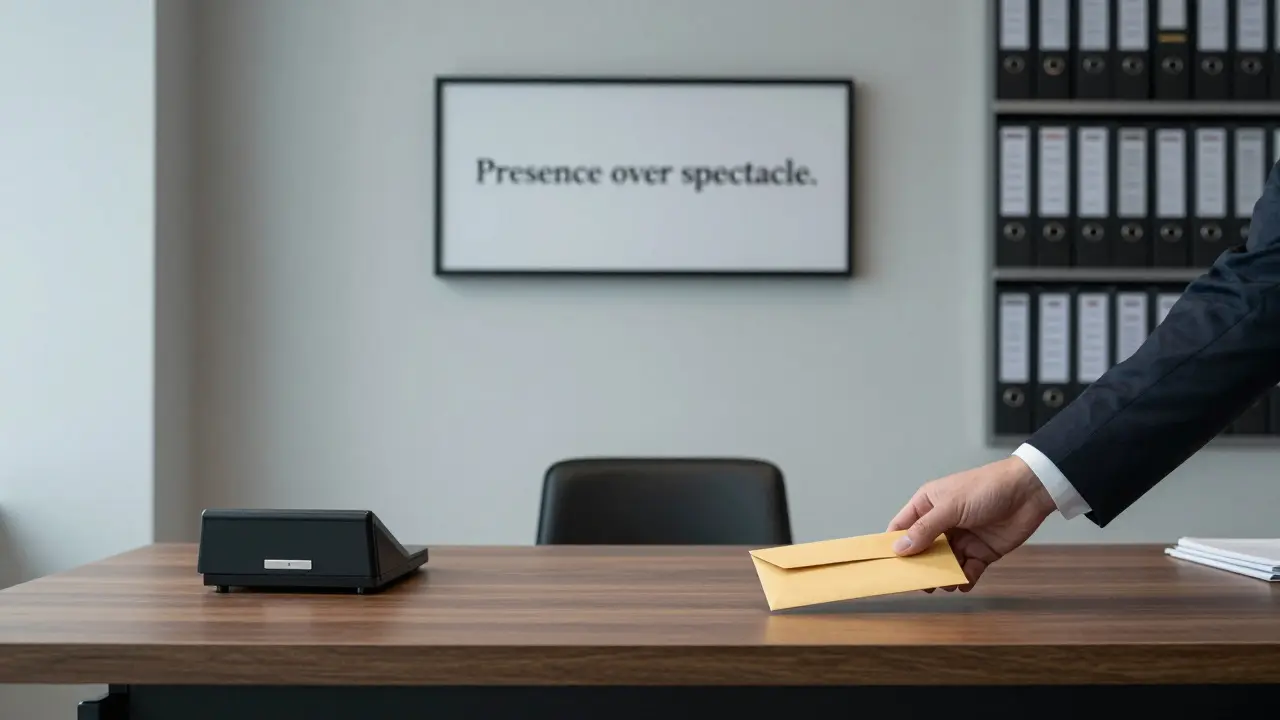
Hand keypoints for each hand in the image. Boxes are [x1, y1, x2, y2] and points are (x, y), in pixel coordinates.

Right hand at [886, 456, 1055, 591]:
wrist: (1028, 492)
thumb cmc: (986, 489)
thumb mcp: (951, 507)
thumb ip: (925, 529)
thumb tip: (899, 549)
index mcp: (928, 505)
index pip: (902, 528)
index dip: (893, 546)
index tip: (887, 567)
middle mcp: (941, 523)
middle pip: (922, 550)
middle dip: (920, 567)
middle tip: (919, 583)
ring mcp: (961, 538)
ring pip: (944, 564)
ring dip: (943, 576)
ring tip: (946, 584)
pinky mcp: (980, 551)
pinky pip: (967, 570)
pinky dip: (965, 579)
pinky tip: (964, 583)